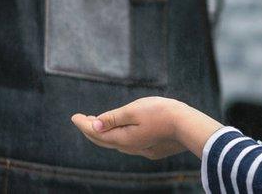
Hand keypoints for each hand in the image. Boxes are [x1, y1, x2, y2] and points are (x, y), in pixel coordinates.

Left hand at [71, 97, 187, 159]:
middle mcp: (129, 147)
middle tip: (82, 119)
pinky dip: (117, 136)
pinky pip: (127, 144)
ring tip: (99, 123)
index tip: (74, 116)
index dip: (83, 124)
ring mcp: (141, 149)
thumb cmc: (162, 113)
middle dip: (90, 130)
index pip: (96, 132)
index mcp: (122, 138)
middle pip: (103, 140)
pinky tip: (122, 131)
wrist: (188, 125)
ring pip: (115, 143)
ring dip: (104, 133)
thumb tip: (94, 125)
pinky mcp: (151, 149)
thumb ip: (113, 118)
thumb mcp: (134, 110)